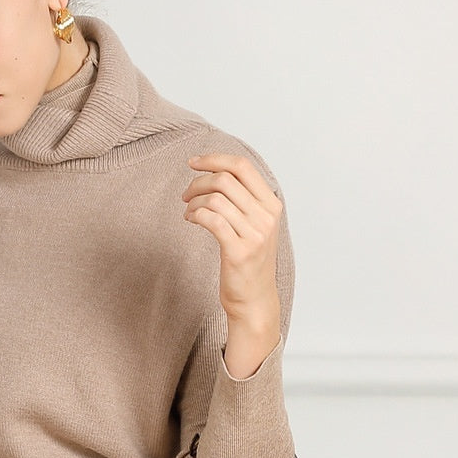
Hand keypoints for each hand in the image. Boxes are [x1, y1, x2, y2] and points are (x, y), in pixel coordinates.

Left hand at [181, 153, 281, 332]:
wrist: (254, 300)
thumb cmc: (249, 261)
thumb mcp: (255, 225)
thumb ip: (244, 199)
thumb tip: (215, 171)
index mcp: (271, 205)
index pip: (243, 166)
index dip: (215, 158)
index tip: (194, 162)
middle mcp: (266, 217)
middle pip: (225, 179)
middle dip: (198, 181)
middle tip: (186, 194)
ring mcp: (254, 235)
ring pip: (216, 199)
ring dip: (194, 201)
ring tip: (188, 211)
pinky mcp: (238, 251)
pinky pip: (211, 219)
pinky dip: (195, 214)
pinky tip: (190, 220)